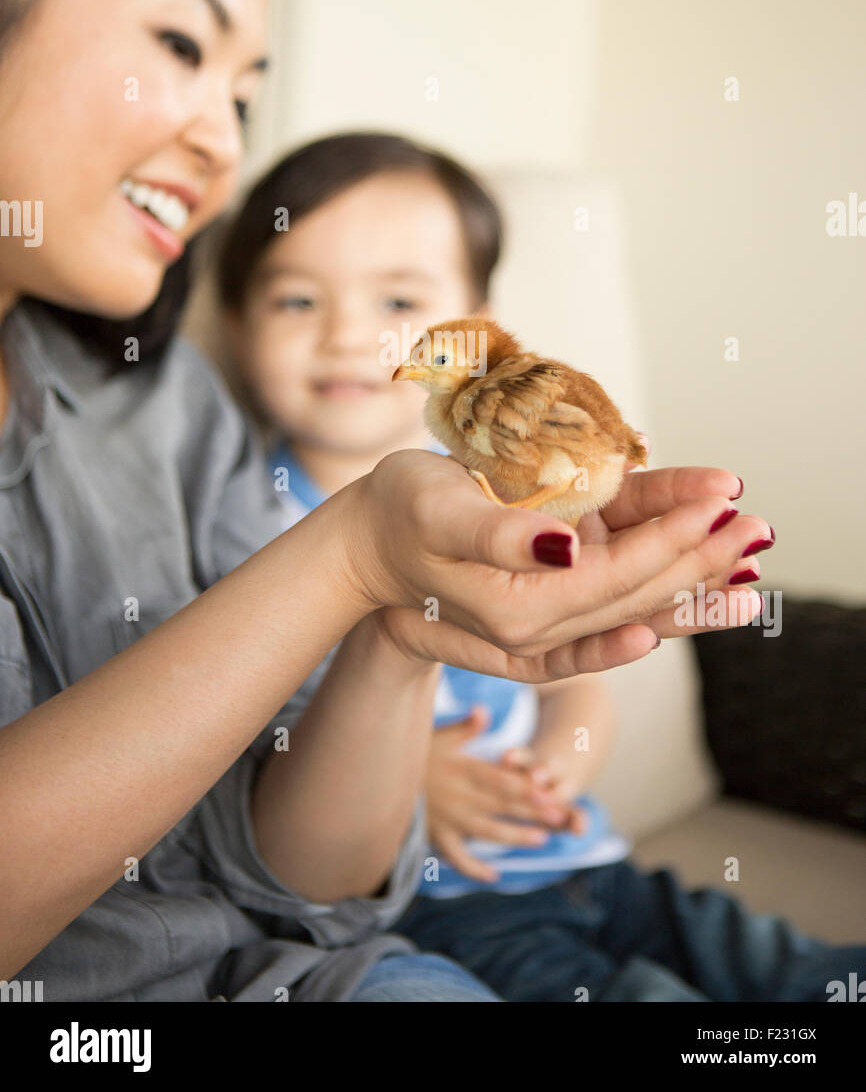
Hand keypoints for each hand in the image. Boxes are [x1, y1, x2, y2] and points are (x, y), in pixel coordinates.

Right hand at [352, 450, 768, 679]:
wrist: (364, 544)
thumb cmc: (394, 513)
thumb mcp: (436, 512)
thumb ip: (497, 536)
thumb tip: (566, 549)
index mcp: (518, 608)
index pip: (614, 578)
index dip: (670, 541)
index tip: (719, 504)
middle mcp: (540, 622)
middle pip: (638, 594)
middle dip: (702, 559)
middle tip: (759, 526)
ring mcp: (549, 611)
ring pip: (637, 600)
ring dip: (697, 579)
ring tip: (751, 561)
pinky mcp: (552, 590)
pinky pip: (617, 593)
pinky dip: (662, 587)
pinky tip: (701, 591)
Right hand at [426, 708, 573, 882]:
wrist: (376, 780)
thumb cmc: (412, 755)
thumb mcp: (436, 736)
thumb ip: (464, 728)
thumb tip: (483, 711)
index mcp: (462, 769)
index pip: (499, 779)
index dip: (525, 786)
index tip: (549, 790)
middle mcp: (459, 795)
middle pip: (501, 805)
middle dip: (531, 811)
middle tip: (559, 816)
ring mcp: (448, 819)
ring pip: (487, 831)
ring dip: (515, 836)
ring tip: (541, 839)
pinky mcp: (436, 837)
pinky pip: (457, 857)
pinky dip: (474, 869)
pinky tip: (493, 874)